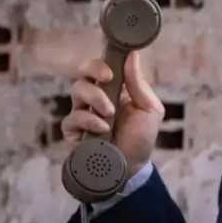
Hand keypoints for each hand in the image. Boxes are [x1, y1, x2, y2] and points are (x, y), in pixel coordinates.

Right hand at [61, 50, 164, 178]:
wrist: (133, 167)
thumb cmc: (141, 137)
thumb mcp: (149, 109)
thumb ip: (139, 84)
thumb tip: (133, 55)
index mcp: (115, 89)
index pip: (103, 66)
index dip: (103, 59)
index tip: (111, 60)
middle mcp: (96, 97)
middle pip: (84, 72)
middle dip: (93, 69)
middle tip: (107, 78)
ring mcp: (83, 112)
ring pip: (77, 90)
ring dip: (96, 98)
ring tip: (110, 112)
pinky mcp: (73, 131)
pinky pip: (72, 118)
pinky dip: (88, 120)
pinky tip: (102, 128)